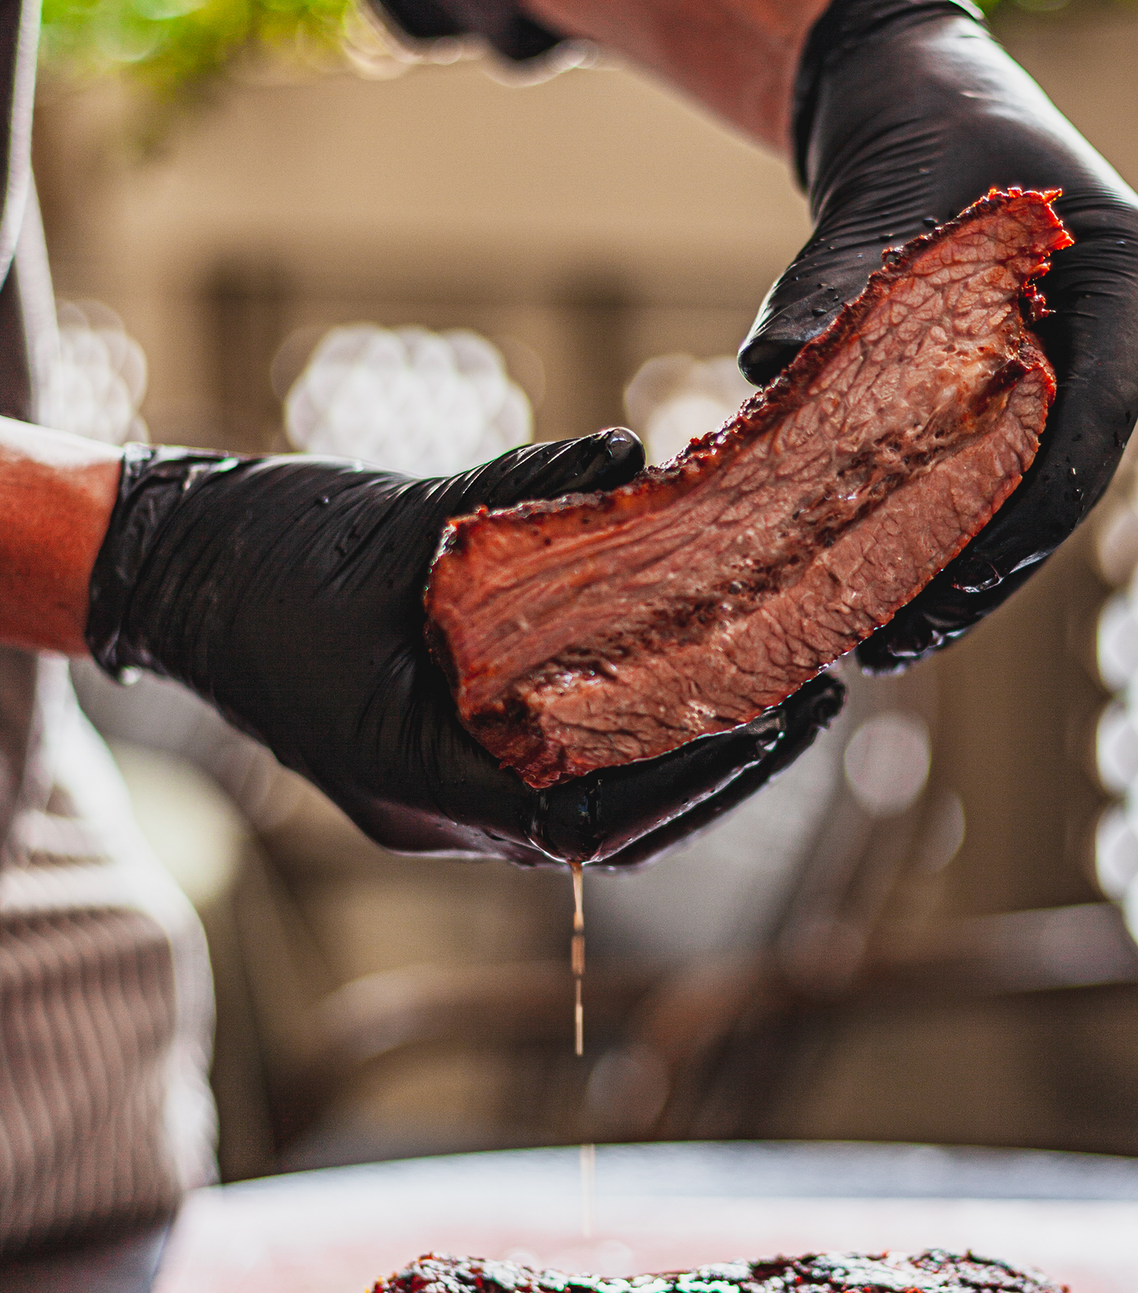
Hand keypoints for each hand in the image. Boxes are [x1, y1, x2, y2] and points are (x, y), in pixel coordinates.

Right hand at [86, 433, 841, 863]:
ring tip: (772, 710)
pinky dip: (628, 750)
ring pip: (588, 819)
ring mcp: (436, 802)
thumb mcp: (399, 516)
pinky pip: (556, 781)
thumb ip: (518, 497)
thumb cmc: (264, 551)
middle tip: (808, 714)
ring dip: (682, 773)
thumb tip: (634, 461)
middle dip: (713, 780)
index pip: (582, 810)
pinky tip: (686, 699)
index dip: (685, 773)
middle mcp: (432, 812)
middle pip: (604, 831)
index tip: (768, 722)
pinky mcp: (442, 772)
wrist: (174, 572)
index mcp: (414, 775)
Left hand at [740, 0, 1137, 669]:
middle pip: (1061, 484)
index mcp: (1125, 276)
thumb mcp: (875, 200)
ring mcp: (1084, 368)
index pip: (1095, 424)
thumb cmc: (915, 131)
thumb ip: (833, 288)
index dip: (1028, 518)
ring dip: (961, 576)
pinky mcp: (1033, 392)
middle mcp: (1122, 334)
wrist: (917, 99)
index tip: (960, 583)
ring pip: (1029, 498)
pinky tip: (886, 591)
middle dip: (982, 575)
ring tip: (887, 643)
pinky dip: (944, 535)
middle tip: (902, 641)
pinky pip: (999, 479)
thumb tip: (771, 375)